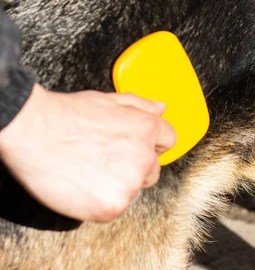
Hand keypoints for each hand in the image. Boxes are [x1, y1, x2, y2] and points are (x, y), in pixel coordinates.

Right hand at [0, 83, 175, 222]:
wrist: (31, 131)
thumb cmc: (65, 115)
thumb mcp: (108, 100)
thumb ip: (139, 105)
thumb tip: (161, 109)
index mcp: (147, 128)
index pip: (168, 141)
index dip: (149, 144)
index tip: (131, 148)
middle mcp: (145, 156)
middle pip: (152, 170)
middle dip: (134, 167)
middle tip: (103, 161)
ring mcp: (130, 183)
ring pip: (133, 190)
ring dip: (117, 185)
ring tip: (88, 170)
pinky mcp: (113, 206)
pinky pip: (114, 208)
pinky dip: (99, 202)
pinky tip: (81, 185)